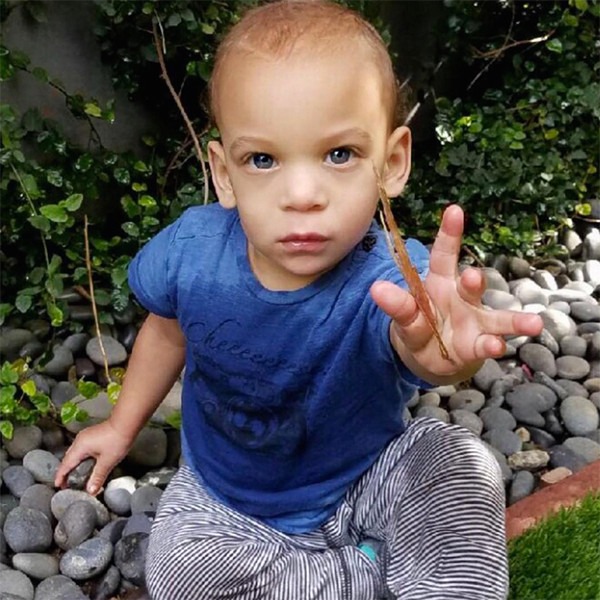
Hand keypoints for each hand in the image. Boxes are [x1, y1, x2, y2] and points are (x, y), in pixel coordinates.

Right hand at [54, 419, 133, 495]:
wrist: (126, 423)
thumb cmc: (117, 439)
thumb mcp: (107, 462)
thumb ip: (98, 477)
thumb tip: (91, 490)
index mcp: (80, 447)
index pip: (65, 465)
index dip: (61, 476)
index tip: (58, 485)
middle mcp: (80, 440)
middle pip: (68, 459)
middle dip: (66, 472)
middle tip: (68, 484)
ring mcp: (86, 436)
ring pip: (75, 453)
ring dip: (74, 464)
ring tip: (76, 476)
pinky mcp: (92, 435)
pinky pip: (82, 448)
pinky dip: (81, 458)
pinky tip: (87, 464)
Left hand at [370, 204, 542, 381]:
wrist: (431, 355)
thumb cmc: (420, 325)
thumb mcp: (406, 316)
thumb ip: (397, 305)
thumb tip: (377, 288)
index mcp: (440, 283)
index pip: (444, 256)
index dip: (449, 234)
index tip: (454, 210)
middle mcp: (462, 299)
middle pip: (471, 287)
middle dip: (473, 282)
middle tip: (472, 277)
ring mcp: (474, 322)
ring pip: (497, 319)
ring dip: (514, 321)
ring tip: (533, 323)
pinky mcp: (477, 346)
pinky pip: (487, 345)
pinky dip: (492, 346)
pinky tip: (496, 346)